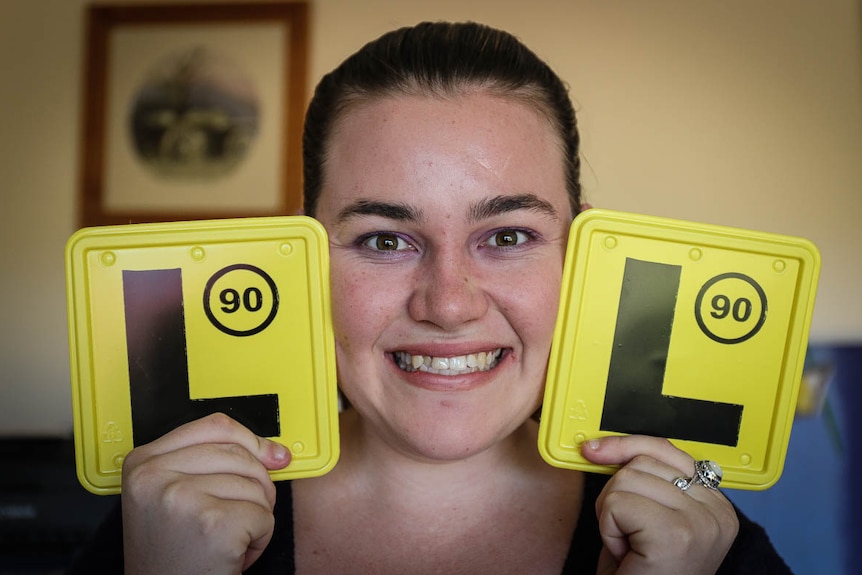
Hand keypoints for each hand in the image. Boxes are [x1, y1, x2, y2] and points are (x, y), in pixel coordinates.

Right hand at [121, 413, 290, 574]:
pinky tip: (232, 553)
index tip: (271, 454)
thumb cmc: (173, 555)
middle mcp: (155, 475)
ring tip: (226, 539)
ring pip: (256, 485)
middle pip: (240, 454)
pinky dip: (260, 539)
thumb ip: (217, 463)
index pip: (214, 425)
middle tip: (235, 518)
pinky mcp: (212, 524)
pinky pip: (264, 516)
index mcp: (143, 462)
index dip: (251, 439)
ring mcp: (182, 498)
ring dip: (255, 516)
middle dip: (255, 486)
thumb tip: (276, 452)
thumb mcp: (177, 497)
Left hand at [581, 435, 738, 574]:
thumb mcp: (647, 517)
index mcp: (716, 505)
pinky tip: (627, 554)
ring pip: (626, 479)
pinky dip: (608, 529)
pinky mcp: (676, 535)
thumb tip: (599, 445)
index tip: (594, 449)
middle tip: (629, 536)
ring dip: (612, 515)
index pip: (666, 449)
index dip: (625, 446)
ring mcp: (701, 522)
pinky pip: (617, 503)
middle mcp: (718, 512)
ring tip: (630, 547)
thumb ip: (644, 479)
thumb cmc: (641, 573)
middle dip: (619, 496)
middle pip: (643, 461)